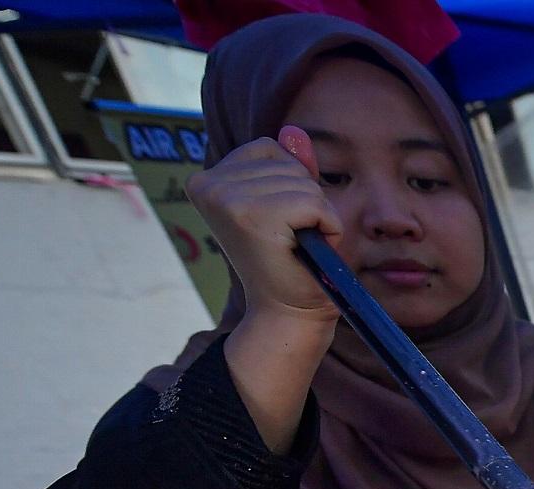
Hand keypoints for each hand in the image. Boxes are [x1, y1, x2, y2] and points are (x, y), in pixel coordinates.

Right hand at [186, 127, 341, 326]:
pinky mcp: (252, 216)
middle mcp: (208, 184)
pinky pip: (314, 202)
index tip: (279, 223)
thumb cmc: (293, 261)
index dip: (291, 185)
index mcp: (207, 179)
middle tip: (291, 240)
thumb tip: (293, 130)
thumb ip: (292, 165)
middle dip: (306, 201)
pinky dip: (326, 226)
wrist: (290, 311)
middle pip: (288, 163)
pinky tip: (307, 250)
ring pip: (304, 184)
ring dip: (317, 216)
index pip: (270, 149)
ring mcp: (226, 199)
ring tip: (298, 246)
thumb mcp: (291, 203)